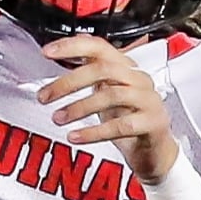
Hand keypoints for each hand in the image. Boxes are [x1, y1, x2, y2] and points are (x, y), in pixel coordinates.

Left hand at [38, 34, 180, 179]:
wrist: (155, 152)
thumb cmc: (130, 120)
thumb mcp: (107, 93)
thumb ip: (91, 73)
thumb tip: (67, 54)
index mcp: (126, 67)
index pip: (99, 46)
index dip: (72, 46)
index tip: (47, 53)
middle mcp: (139, 78)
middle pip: (103, 70)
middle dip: (69, 83)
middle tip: (45, 97)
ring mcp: (148, 100)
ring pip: (112, 95)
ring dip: (79, 108)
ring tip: (58, 118)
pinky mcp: (153, 123)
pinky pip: (121, 125)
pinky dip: (94, 132)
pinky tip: (75, 136)